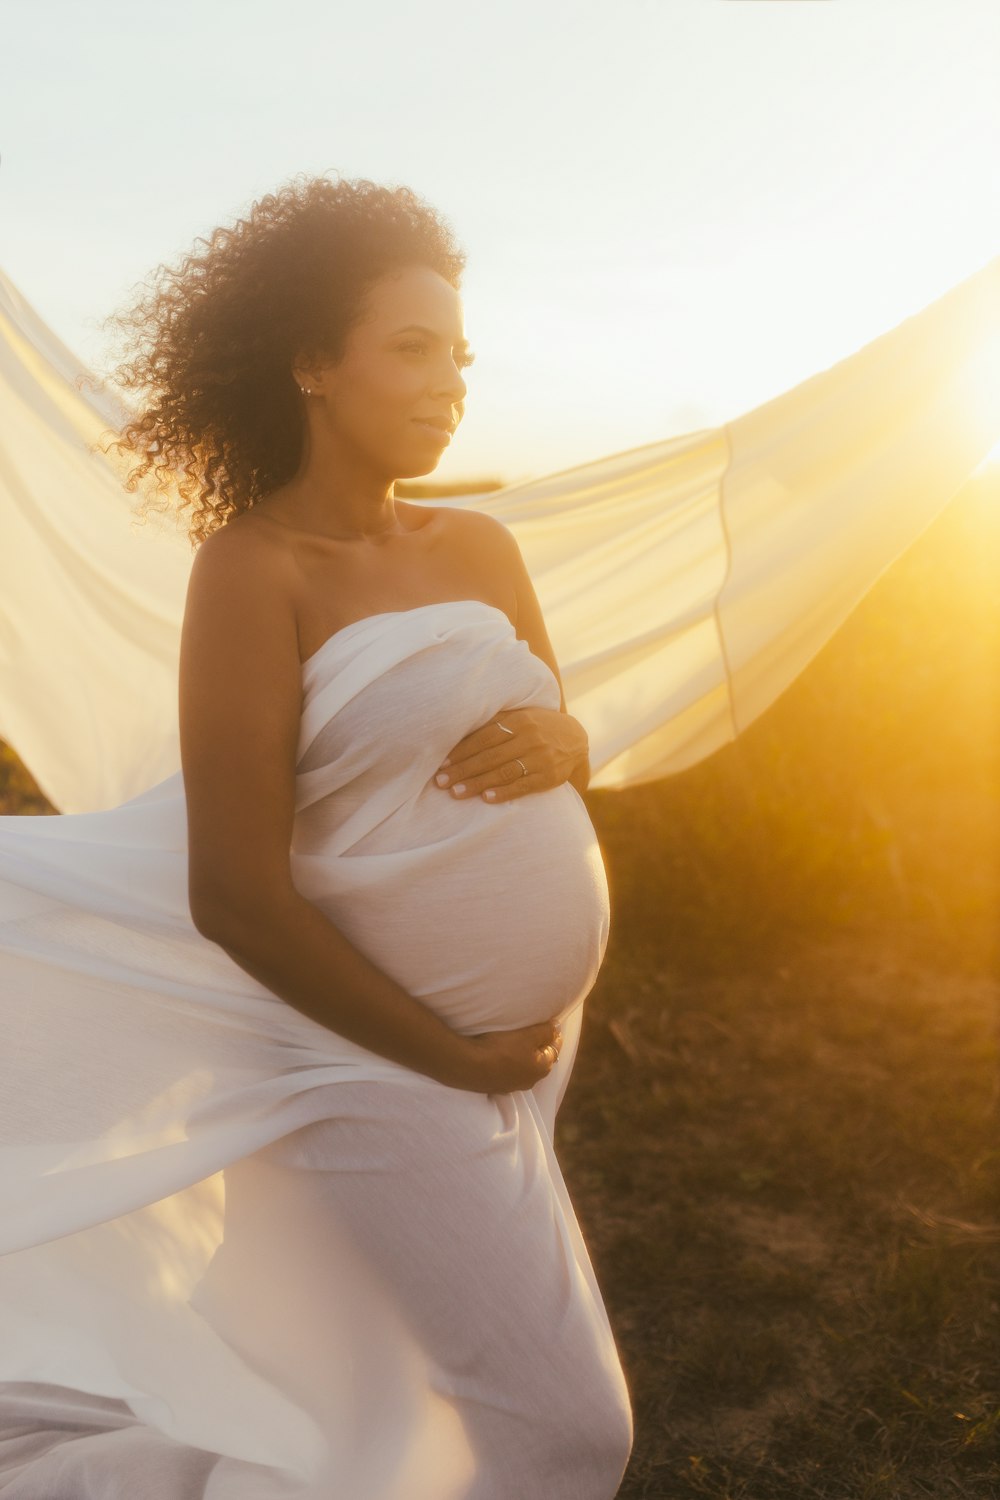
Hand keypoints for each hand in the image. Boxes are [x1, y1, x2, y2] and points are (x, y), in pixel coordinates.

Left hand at [434, 707, 588, 802]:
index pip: (484, 738)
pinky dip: (504, 792)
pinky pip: (523, 786)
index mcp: (519, 721)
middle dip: (463, 770)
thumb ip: (496, 723)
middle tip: (441, 782)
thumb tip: (459, 733)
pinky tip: (487, 798)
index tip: (442, 764)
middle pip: (490, 756)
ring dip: (478, 783)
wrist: (576, 738)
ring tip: (457, 793)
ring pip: (504, 772)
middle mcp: (529, 738)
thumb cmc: (537, 727)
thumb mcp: (521, 716)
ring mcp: (540, 758)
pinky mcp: (549, 776)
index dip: (462, 751)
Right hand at [455, 1018, 563, 1092]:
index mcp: (541, 1069)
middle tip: (536, 1033)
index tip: (552, 1026)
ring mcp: (512, 1086)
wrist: (469, 1066)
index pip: (554, 1049)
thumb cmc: (502, 1049)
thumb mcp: (528, 1036)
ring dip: (524, 1057)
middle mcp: (530, 1081)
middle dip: (540, 1048)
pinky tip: (502, 1056)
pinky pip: (508, 1072)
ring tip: (518, 1043)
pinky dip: (509, 1063)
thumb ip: (545, 1031)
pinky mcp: (496, 1086)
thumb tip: (557, 1028)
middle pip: (539, 1061)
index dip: (554, 1036)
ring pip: (523, 1068)